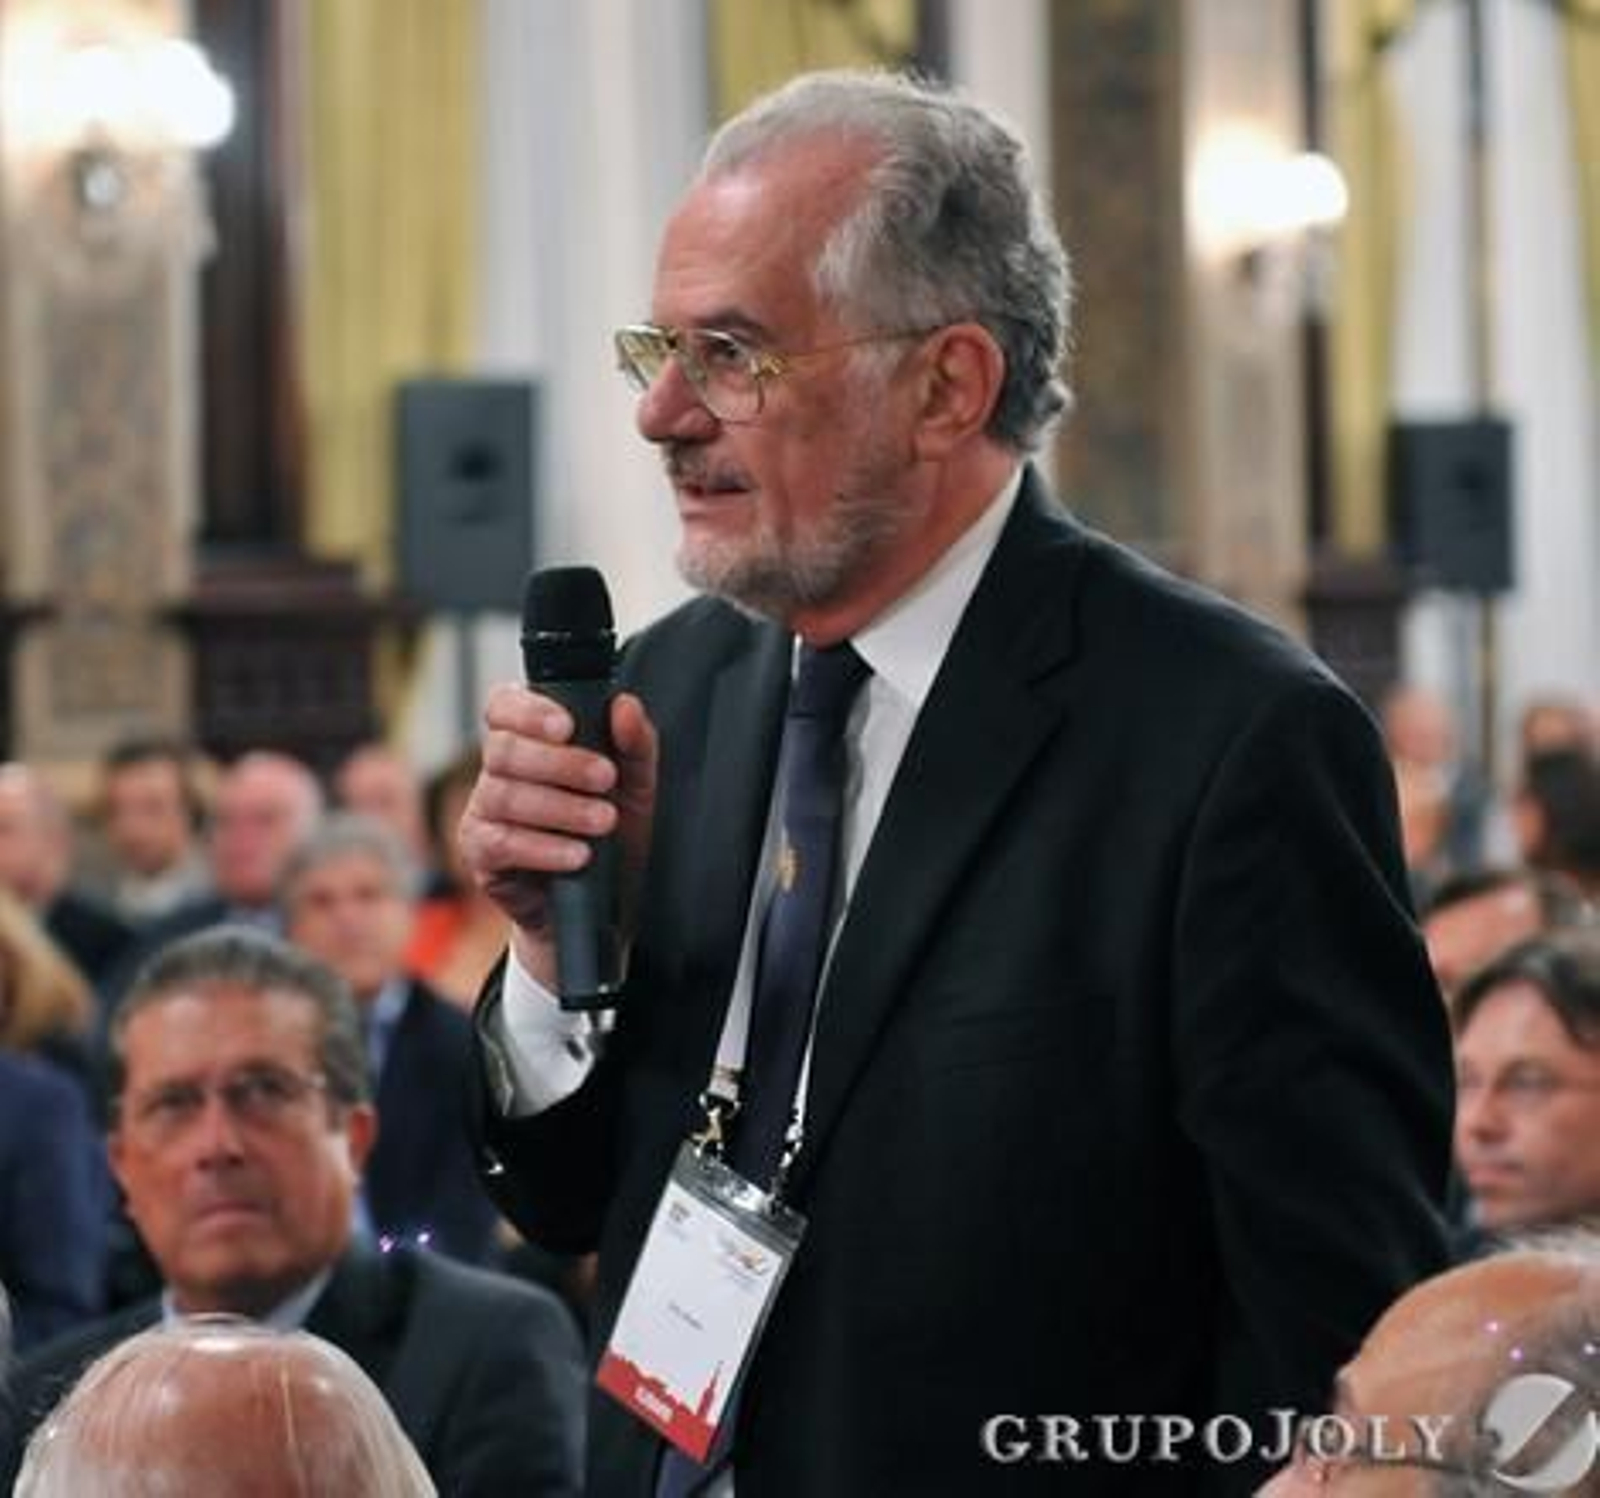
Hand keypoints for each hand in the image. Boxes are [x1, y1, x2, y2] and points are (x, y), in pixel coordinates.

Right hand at [459, 683, 658, 986]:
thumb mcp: (637, 788)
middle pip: (505, 749)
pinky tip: (577, 854)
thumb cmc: (613, 834)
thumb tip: (626, 705)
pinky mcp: (480, 852)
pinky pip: (501, 842)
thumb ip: (635, 744)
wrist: (606, 904)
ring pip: (504, 794)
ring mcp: (483, 810)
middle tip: (606, 779)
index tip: (567, 726)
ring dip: (561, 807)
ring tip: (603, 821)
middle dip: (561, 763)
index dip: (529, 711)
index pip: (504, 706)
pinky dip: (544, 847)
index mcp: (529, 740)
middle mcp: (498, 769)